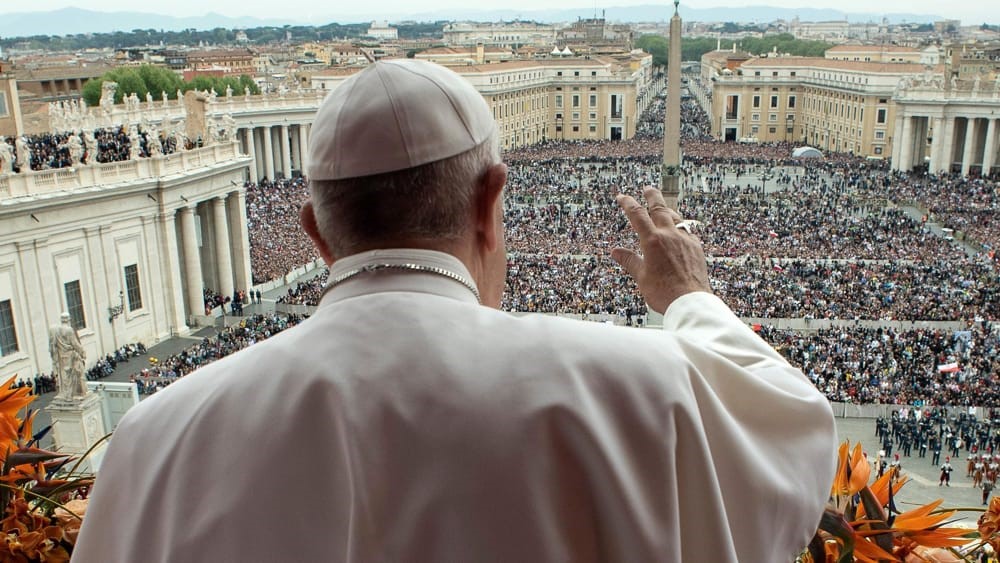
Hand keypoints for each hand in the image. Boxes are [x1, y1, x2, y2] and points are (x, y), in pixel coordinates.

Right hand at [611, 186, 710, 313]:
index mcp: (653, 241)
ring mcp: (685, 239)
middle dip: (652, 196)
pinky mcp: (696, 247)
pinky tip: (680, 230)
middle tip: (647, 188)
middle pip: (660, 207)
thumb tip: (615, 251)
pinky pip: (688, 230)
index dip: (628, 203)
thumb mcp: (641, 277)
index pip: (637, 215)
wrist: (690, 301)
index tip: (622, 197)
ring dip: (667, 209)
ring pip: (676, 217)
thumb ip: (629, 261)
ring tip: (663, 207)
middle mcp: (670, 235)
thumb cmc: (664, 292)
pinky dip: (681, 226)